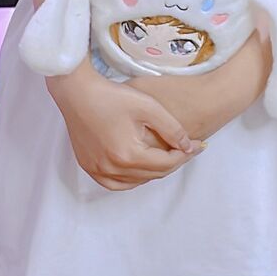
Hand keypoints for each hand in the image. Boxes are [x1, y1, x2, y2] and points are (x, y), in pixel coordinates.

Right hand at [48, 63, 204, 190]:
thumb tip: (189, 146)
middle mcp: (112, 168)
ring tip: (165, 155)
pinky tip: (140, 167)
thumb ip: (172, 129)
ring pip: (136, 181)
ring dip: (154, 171)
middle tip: (186, 149)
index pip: (167, 163)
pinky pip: (115, 183)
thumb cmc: (111, 96)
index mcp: (129, 154)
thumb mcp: (148, 107)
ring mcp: (98, 170)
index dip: (186, 154)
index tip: (199, 144)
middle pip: (154, 173)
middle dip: (174, 162)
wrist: (77, 92)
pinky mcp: (88, 166)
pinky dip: (131, 179)